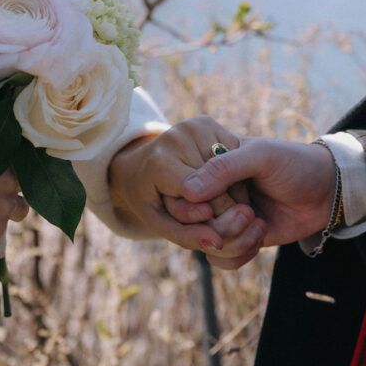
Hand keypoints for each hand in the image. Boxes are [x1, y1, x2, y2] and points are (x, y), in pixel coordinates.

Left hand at [108, 116, 259, 250]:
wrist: (135, 166)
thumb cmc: (148, 198)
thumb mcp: (160, 223)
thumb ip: (187, 237)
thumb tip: (217, 244)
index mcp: (162, 163)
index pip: (202, 198)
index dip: (209, 216)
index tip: (207, 222)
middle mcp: (179, 138)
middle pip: (219, 184)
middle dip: (220, 205)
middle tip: (206, 209)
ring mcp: (194, 125)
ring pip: (229, 171)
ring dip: (228, 190)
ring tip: (209, 194)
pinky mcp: (206, 121)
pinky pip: (230, 155)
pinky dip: (229, 173)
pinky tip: (217, 178)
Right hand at [180, 136, 336, 268]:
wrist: (328, 192)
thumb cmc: (294, 164)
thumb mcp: (260, 155)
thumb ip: (223, 168)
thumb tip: (187, 191)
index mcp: (209, 164)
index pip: (180, 190)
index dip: (192, 205)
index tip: (212, 208)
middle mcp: (211, 192)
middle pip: (190, 221)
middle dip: (219, 224)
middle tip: (248, 212)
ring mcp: (222, 217)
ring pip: (204, 243)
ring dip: (233, 241)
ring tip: (259, 224)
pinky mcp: (236, 239)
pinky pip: (219, 260)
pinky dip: (237, 255)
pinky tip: (260, 238)